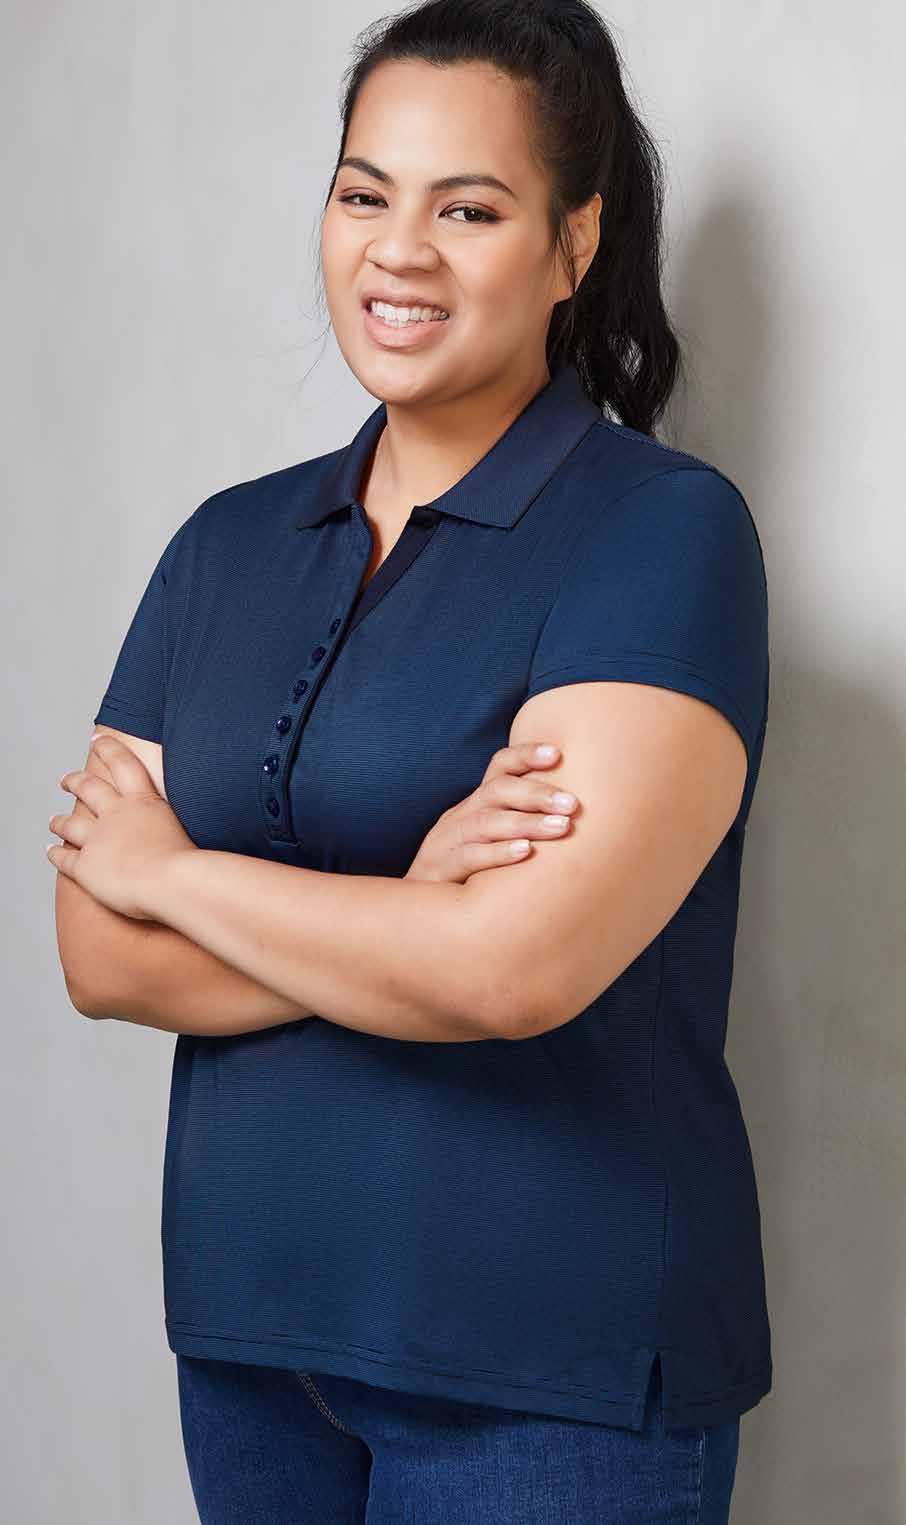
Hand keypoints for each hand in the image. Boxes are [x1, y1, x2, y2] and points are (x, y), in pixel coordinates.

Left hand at [47, 732, 196, 919]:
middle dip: (75, 781)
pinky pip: (64, 859)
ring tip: (53, 820)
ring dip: (59, 821)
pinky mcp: (86, 867)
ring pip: (69, 824)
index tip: (98, 738)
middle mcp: (116, 815)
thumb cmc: (193, 860)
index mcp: (143, 801)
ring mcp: (97, 840)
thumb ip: (189, 816)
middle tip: (66, 779)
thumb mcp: (195, 825)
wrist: (173, 881)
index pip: (123, 764)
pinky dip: (55, 854)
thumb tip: (214, 812)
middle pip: (88, 790)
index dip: (109, 748)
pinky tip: (51, 852)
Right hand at [405, 743, 579, 884]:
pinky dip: (498, 853)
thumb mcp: (487, 839)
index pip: (499, 767)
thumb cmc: (465, 874)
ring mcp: (446, 842)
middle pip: (497, 790)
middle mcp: (460, 816)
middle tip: (572, 804)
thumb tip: (573, 814)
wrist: (415, 911)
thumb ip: (520, 823)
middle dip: (537, 794)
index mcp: (475, 804)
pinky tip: (526, 852)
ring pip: (486, 823)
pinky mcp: (440, 871)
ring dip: (526, 823)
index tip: (558, 753)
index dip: (526, 755)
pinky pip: (470, 857)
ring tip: (560, 827)